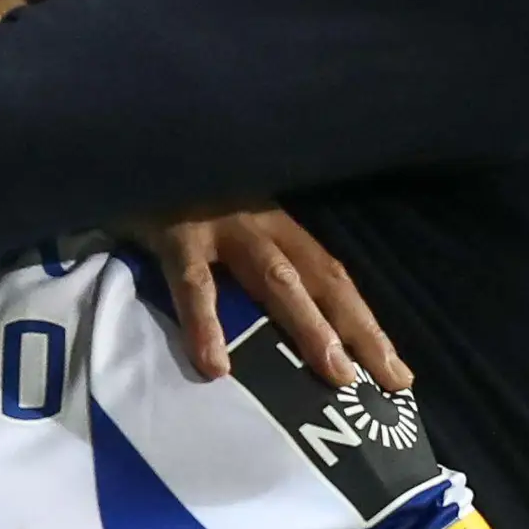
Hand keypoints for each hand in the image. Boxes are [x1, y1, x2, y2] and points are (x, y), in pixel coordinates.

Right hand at [137, 209, 408, 390]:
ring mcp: (221, 226)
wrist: (129, 147)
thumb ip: (248, 270)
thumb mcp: (224, 227)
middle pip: (322, 280)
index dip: (366, 324)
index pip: (332, 278)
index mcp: (277, 226)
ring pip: (277, 279)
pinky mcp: (175, 235)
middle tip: (388, 380)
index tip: (399, 376)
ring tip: (334, 374)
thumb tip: (281, 340)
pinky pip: (194, 284)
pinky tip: (215, 365)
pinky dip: (205, 324)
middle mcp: (261, 224)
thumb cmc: (175, 198)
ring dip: (309, 326)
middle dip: (359, 331)